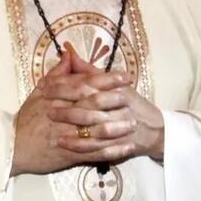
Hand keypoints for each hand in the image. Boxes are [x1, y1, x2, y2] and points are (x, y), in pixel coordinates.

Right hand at [10, 49, 131, 175]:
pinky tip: (127, 147)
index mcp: (57, 97)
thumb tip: (70, 54)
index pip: (84, 84)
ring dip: (116, 127)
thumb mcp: (39, 92)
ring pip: (95, 130)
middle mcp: (63, 114)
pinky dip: (112, 150)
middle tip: (133, 97)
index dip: (105, 80)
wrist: (13, 147)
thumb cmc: (28, 118)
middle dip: (114, 100)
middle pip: (92, 105)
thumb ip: (57, 74)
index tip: (124, 76)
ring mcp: (67, 136)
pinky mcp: (69, 155)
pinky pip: (94, 152)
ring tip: (134, 124)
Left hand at [46, 50, 164, 161]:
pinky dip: (79, 146)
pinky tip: (63, 143)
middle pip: (90, 106)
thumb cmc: (130, 103)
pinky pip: (97, 147)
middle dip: (66, 107)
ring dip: (71, 127)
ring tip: (52, 128)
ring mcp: (120, 127)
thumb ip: (89, 71)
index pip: (88, 85)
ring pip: (93, 128)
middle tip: (45, 107)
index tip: (46, 87)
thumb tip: (69, 53)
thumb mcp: (113, 83)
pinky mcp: (119, 145)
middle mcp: (119, 107)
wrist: (154, 129)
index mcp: (116, 89)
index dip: (65, 86)